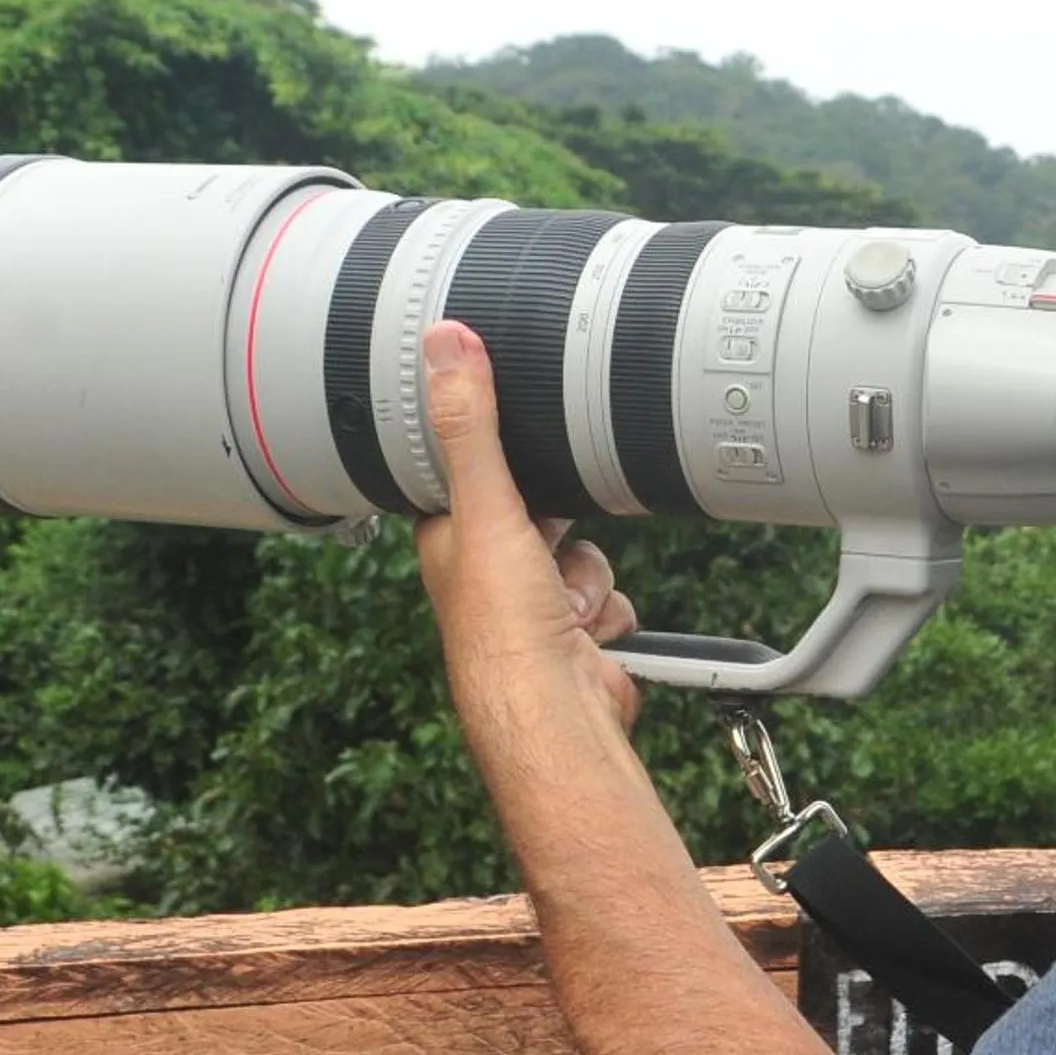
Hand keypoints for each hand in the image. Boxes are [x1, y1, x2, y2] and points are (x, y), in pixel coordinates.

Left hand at [414, 321, 642, 734]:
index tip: (521, 450)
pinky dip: (608, 609)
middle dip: (564, 525)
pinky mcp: (573, 635)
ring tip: (565, 601)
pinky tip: (588, 630)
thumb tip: (446, 343)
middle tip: (549, 540)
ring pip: (583, 552)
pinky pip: (609, 595)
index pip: (474, 474)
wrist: (557, 711)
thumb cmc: (503, 628)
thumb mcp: (487, 504)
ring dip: (588, 572)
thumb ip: (471, 424)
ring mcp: (529, 607)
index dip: (503, 460)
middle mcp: (484, 575)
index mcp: (447, 540)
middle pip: (542, 511)